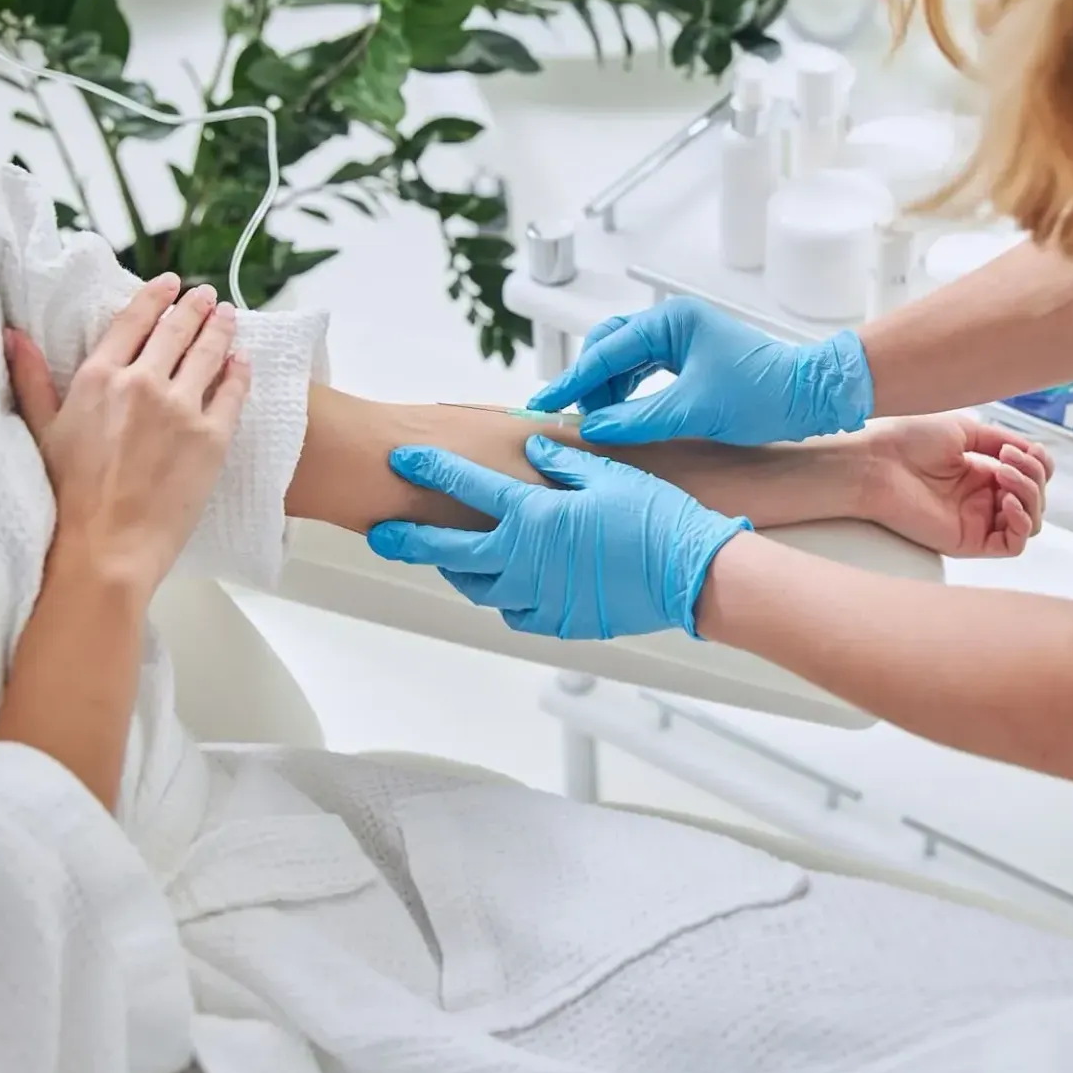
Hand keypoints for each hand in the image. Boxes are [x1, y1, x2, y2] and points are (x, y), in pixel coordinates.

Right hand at [6, 275, 249, 591]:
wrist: (105, 547)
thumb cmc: (66, 497)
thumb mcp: (40, 430)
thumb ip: (31, 377)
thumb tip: (14, 335)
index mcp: (98, 377)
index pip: (133, 321)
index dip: (154, 298)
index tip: (169, 285)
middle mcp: (142, 383)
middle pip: (176, 331)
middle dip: (193, 308)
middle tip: (206, 295)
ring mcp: (181, 409)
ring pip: (209, 354)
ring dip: (220, 329)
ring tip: (227, 316)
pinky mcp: (212, 438)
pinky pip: (233, 393)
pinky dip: (239, 371)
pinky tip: (243, 360)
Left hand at [367, 436, 748, 639]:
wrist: (691, 577)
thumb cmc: (657, 521)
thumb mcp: (610, 476)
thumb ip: (564, 462)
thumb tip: (534, 451)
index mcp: (534, 516)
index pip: (466, 487)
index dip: (430, 470)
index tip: (403, 460)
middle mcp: (526, 560)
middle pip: (448, 551)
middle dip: (409, 540)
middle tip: (382, 534)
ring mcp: (540, 596)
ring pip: (478, 587)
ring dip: (457, 570)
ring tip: (444, 559)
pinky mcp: (560, 622)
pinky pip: (514, 612)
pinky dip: (501, 597)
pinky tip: (502, 586)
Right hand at [528, 297, 873, 445]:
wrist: (812, 397)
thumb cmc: (764, 394)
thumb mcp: (694, 410)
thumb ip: (638, 419)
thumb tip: (594, 429)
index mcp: (671, 321)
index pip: (606, 350)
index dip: (573, 380)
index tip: (545, 403)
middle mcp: (673, 323)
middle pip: (609, 347)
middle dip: (588, 382)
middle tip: (570, 416)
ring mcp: (682, 339)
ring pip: (625, 361)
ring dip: (607, 390)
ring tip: (596, 422)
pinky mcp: (691, 359)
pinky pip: (644, 371)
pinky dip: (627, 393)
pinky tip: (621, 416)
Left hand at [860, 416, 1051, 557]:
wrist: (876, 462)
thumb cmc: (908, 441)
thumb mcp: (964, 431)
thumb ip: (1002, 441)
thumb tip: (1033, 452)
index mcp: (981, 473)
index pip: (1031, 477)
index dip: (1038, 464)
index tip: (1020, 448)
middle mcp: (982, 499)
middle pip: (1036, 498)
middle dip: (1033, 475)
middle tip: (1008, 460)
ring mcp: (977, 521)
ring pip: (1030, 521)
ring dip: (1029, 494)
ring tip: (1003, 474)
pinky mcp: (969, 541)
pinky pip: (1012, 545)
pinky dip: (1021, 523)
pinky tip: (1006, 501)